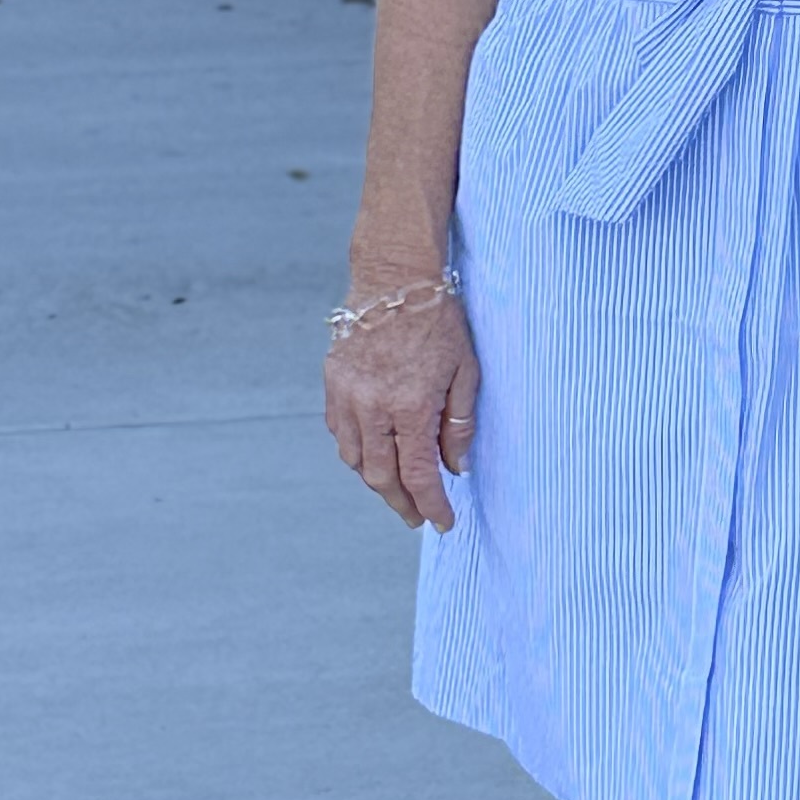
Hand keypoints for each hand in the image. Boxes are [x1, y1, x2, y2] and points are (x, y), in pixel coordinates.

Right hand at [324, 287, 478, 529]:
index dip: (431, 505)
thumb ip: (459, 424)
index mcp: (410, 405)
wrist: (395, 277)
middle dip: (401, 503)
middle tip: (417, 517)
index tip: (442, 522)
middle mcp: (372, 406)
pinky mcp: (333, 382)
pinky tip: (374, 455)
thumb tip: (455, 467)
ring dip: (376, 481)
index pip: (418, 474)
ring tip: (398, 491)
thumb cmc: (438, 321)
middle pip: (381, 476)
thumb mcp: (466, 371)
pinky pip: (340, 432)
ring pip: (355, 459)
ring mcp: (347, 395)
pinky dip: (357, 451)